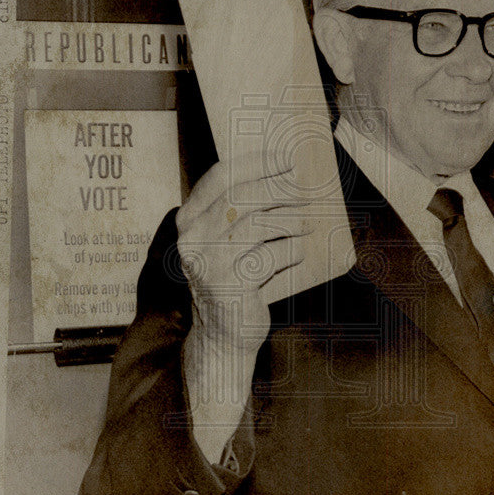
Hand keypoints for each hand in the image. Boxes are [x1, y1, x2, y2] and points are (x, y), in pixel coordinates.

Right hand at [175, 158, 308, 355]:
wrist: (222, 336)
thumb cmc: (232, 280)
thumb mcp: (226, 242)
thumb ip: (239, 212)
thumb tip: (285, 177)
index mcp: (188, 219)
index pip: (220, 177)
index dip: (256, 163)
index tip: (286, 158)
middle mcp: (192, 238)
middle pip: (241, 197)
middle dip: (278, 189)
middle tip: (304, 191)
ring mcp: (208, 262)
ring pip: (257, 225)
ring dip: (289, 220)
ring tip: (306, 222)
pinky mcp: (229, 285)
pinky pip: (270, 257)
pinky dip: (291, 252)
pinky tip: (299, 252)